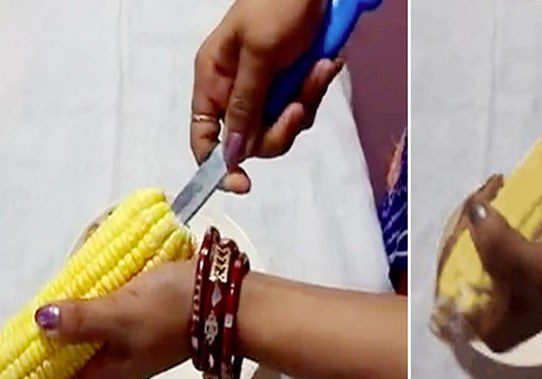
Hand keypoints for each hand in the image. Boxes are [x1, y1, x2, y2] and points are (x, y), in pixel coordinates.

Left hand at [34, 261, 193, 378]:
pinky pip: (107, 322)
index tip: (32, 349)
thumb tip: (43, 322)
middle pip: (73, 363)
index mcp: (111, 375)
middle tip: (46, 315)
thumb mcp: (121, 314)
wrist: (225, 298)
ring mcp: (131, 345)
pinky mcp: (142, 323)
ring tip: (62, 300)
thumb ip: (81, 320)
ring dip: (74, 323)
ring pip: (89, 341)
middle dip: (55, 343)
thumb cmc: (175, 312)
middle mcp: (119, 366)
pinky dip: (94, 309)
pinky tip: (89, 291)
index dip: (43, 372)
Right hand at [192, 0, 342, 192]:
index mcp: (214, 81)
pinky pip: (302, 113)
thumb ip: (244, 105)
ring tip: (317, 70)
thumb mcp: (258, 54)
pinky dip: (315, 93)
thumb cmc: (276, 4)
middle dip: (279, 131)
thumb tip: (230, 154)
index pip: (204, 137)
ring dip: (304, 106)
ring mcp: (265, 92)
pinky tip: (324, 66)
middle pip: (251, 143)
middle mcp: (235, 92)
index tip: (243, 183)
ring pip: (281, 131)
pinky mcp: (291, 88)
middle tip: (297, 108)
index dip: (217, 165)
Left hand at [461, 180, 541, 350]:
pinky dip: (493, 218)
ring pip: (475, 249)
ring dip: (480, 219)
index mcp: (491, 329)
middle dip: (468, 227)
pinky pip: (492, 241)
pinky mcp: (517, 267)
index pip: (452, 286)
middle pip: (461, 265)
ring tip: (492, 190)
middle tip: (484, 195)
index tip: (472, 213)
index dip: (455, 246)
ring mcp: (504, 290)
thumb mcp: (530, 267)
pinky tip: (497, 196)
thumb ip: (494, 245)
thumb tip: (475, 212)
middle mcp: (492, 314)